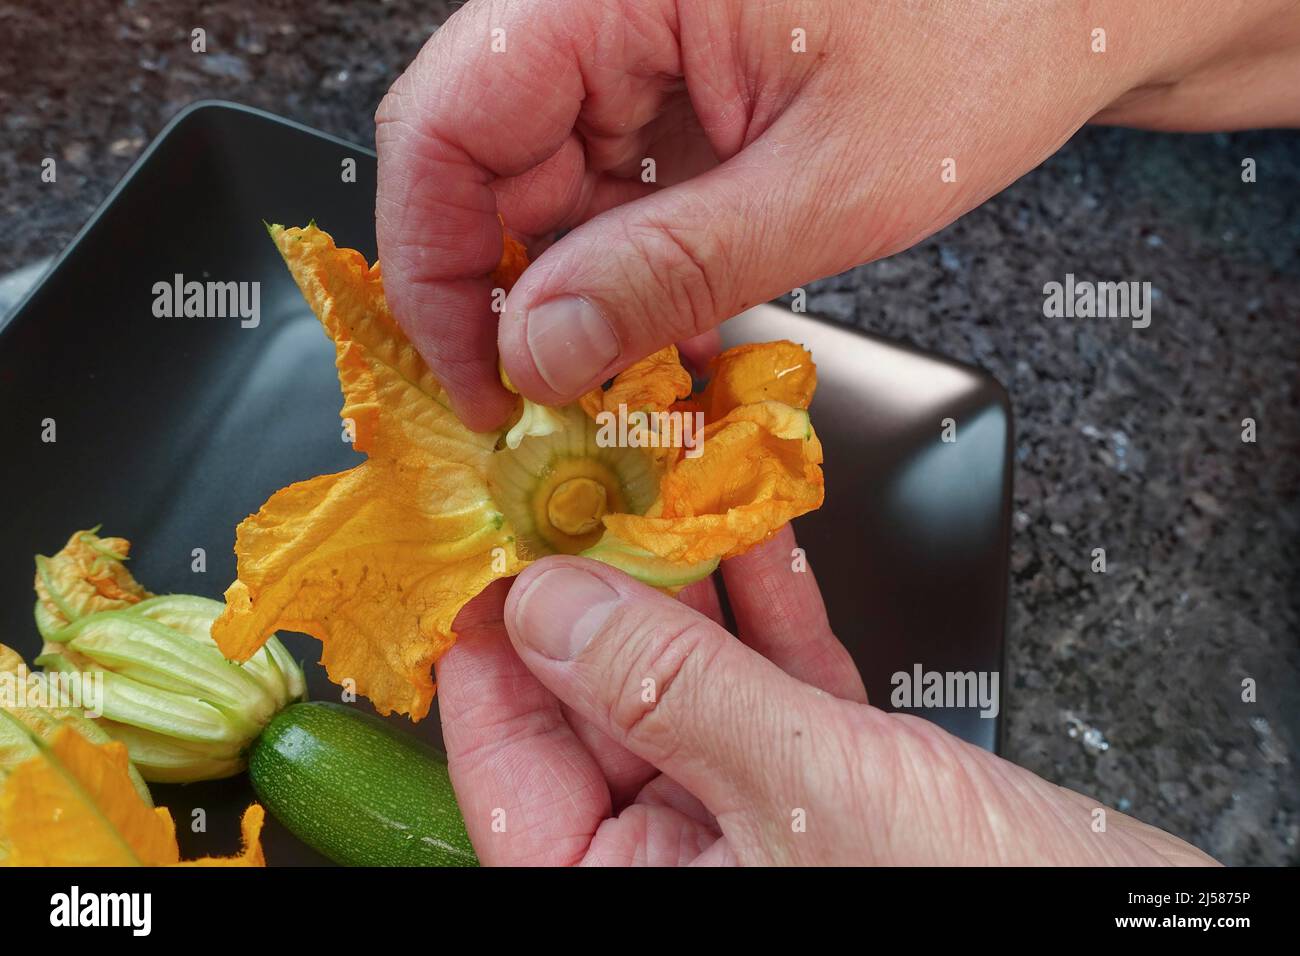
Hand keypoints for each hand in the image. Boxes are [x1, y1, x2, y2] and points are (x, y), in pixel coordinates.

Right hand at [377, 0, 1299, 429]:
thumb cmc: (995, 33)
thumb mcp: (831, 182)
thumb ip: (670, 268)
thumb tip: (539, 348)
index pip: (446, 124)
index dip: (438, 266)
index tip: (479, 377)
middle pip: (481, 159)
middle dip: (513, 292)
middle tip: (557, 400)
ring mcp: (639, 37)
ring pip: (543, 180)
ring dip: (576, 287)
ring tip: (628, 371)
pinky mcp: (676, 79)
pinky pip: (610, 179)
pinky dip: (628, 258)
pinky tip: (665, 315)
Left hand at [437, 526, 1216, 864]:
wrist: (1127, 921)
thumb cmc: (980, 905)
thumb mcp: (801, 789)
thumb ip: (669, 693)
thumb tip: (553, 606)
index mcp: (636, 890)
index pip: (517, 768)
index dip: (496, 654)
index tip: (495, 556)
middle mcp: (682, 859)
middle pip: (599, 701)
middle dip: (601, 585)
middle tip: (587, 482)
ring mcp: (754, 811)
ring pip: (687, 673)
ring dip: (686, 572)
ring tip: (667, 476)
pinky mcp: (828, 774)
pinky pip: (770, 673)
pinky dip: (765, 599)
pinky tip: (751, 526)